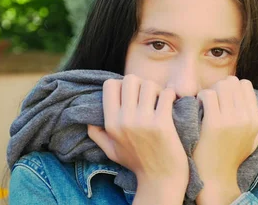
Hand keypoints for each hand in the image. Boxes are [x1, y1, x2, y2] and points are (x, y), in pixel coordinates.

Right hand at [87, 74, 188, 192]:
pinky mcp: (162, 123)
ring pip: (149, 84)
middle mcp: (124, 120)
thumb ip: (97, 134)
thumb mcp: (111, 151)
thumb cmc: (137, 163)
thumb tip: (87, 120)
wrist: (160, 179)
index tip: (132, 95)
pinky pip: (167, 94)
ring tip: (159, 100)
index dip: (122, 84)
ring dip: (157, 90)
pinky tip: (170, 104)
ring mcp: (143, 121)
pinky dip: (170, 95)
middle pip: (130, 79)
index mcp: (111, 124)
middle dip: (141, 84)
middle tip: (148, 96)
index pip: (110, 85)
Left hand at [193, 76, 257, 203]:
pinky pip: (208, 95)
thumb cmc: (234, 156)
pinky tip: (199, 106)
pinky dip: (201, 97)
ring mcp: (230, 120)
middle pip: (232, 82)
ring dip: (210, 90)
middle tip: (213, 98)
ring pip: (220, 86)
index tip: (224, 97)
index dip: (232, 87)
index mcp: (255, 119)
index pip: (245, 84)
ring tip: (206, 102)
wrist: (216, 175)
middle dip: (220, 86)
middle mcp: (246, 118)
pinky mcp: (214, 123)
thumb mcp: (254, 140)